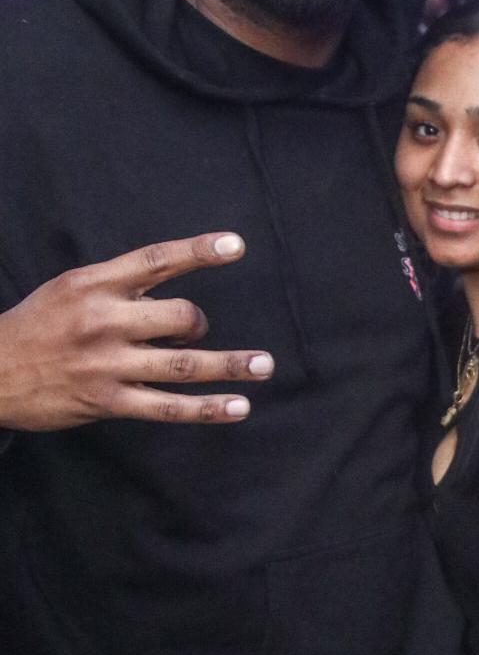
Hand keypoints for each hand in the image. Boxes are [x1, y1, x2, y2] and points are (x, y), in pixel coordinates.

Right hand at [0, 234, 272, 429]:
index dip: (198, 251)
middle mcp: (103, 321)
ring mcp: (107, 364)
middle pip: (178, 316)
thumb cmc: (37, 327)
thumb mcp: (69, 290)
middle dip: (197, 324)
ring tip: (264, 365)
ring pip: (183, 364)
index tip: (236, 245)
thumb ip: (117, 288)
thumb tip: (168, 295)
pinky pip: (168, 406)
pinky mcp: (108, 401)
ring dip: (230, 365)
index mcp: (94, 284)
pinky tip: (238, 406)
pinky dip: (208, 409)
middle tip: (192, 332)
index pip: (155, 260)